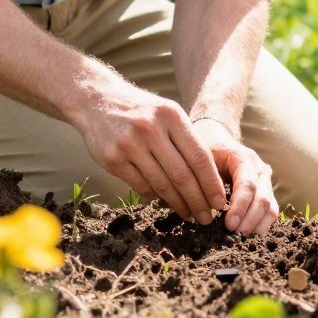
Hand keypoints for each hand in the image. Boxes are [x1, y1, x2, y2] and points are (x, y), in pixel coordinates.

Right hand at [74, 80, 226, 223]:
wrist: (97, 100)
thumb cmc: (142, 111)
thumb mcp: (167, 113)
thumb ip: (187, 140)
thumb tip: (209, 180)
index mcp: (171, 115)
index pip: (199, 156)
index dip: (212, 183)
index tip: (220, 202)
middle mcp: (151, 128)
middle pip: (182, 175)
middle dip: (198, 201)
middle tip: (206, 218)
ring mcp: (130, 144)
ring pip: (162, 184)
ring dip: (179, 204)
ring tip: (189, 215)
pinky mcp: (113, 159)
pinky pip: (141, 186)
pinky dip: (156, 197)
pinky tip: (166, 202)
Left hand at [193, 118, 277, 234]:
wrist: (217, 141)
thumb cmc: (205, 151)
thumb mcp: (201, 158)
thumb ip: (201, 177)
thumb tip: (197, 206)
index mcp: (243, 158)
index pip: (247, 185)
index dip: (240, 206)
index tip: (229, 225)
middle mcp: (259, 168)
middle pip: (262, 198)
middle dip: (250, 219)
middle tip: (235, 235)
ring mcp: (265, 181)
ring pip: (270, 206)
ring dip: (257, 224)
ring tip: (241, 237)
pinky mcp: (266, 191)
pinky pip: (272, 211)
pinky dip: (263, 224)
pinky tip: (250, 233)